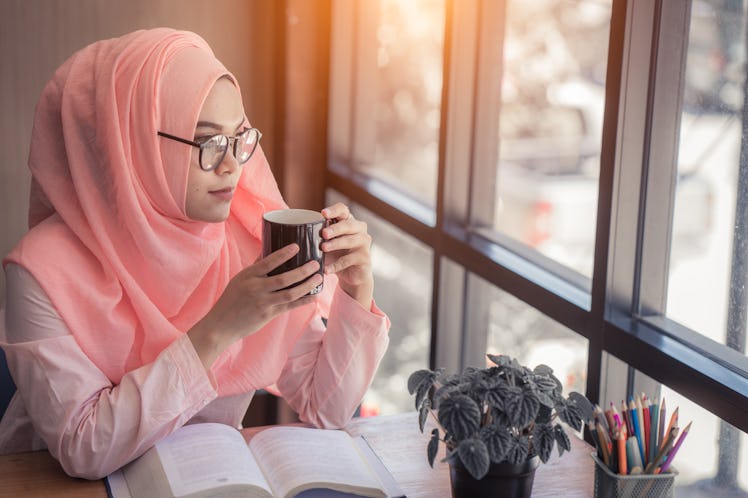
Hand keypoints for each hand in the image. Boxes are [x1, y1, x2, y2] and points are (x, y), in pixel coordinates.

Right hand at [188, 244, 322, 368]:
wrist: (221, 325)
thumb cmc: (231, 299)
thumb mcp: (239, 279)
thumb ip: (255, 266)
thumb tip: (267, 249)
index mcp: (248, 276)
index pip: (268, 261)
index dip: (283, 254)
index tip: (297, 246)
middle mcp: (256, 288)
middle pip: (284, 278)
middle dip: (303, 271)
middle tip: (315, 264)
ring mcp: (263, 303)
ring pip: (290, 294)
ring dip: (307, 286)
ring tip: (319, 278)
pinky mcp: (268, 315)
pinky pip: (289, 306)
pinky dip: (303, 301)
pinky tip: (313, 296)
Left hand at [321, 203, 373, 308]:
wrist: (351, 276)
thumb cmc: (335, 255)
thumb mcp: (325, 243)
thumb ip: (314, 235)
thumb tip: (285, 230)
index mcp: (348, 221)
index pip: (343, 209)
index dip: (334, 210)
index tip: (323, 214)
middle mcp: (359, 230)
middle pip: (349, 224)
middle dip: (336, 228)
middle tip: (323, 234)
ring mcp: (364, 243)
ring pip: (351, 241)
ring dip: (336, 244)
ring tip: (323, 249)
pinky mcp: (365, 258)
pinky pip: (350, 260)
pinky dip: (336, 265)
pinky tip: (326, 270)